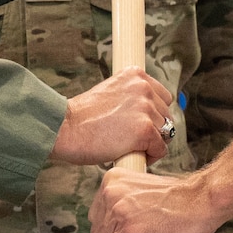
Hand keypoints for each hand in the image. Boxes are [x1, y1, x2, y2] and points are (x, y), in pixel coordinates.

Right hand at [51, 66, 172, 164]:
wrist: (65, 128)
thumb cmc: (82, 117)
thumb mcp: (111, 94)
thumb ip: (131, 97)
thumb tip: (150, 114)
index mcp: (136, 75)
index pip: (163, 97)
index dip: (152, 114)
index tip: (136, 125)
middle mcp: (144, 88)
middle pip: (166, 115)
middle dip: (153, 129)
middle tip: (129, 138)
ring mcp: (146, 109)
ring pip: (165, 133)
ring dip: (150, 143)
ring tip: (127, 146)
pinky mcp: (145, 130)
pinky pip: (160, 149)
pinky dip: (149, 157)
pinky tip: (129, 154)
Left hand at [90, 167, 224, 232]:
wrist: (200, 201)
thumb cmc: (180, 198)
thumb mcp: (143, 188)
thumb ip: (125, 199)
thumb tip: (115, 222)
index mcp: (113, 180)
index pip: (97, 210)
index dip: (108, 227)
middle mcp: (111, 194)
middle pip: (96, 228)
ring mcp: (118, 215)